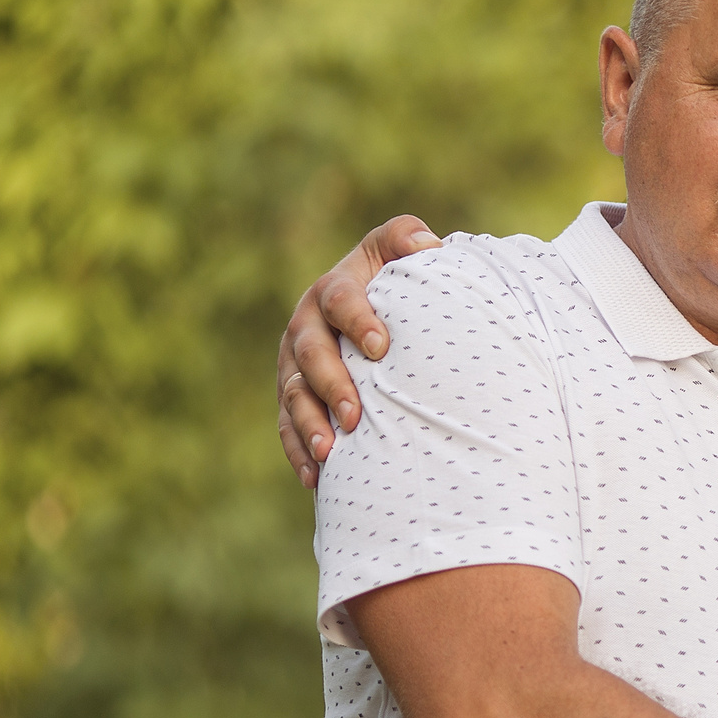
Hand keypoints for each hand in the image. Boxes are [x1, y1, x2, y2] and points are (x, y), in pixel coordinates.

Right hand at [278, 216, 441, 486]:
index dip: (357, 320)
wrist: (374, 310)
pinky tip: (316, 479)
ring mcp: (295, 365)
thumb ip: (407, 239)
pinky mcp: (294, 397)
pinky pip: (288, 427)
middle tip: (357, 414)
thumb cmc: (396, 280)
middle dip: (332, 384)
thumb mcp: (399, 250)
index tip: (382, 346)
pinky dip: (299, 451)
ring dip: (309, 424)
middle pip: (310, 354)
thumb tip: (429, 245)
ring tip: (331, 453)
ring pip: (293, 395)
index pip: (339, 300)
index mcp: (334, 289)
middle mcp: (306, 326)